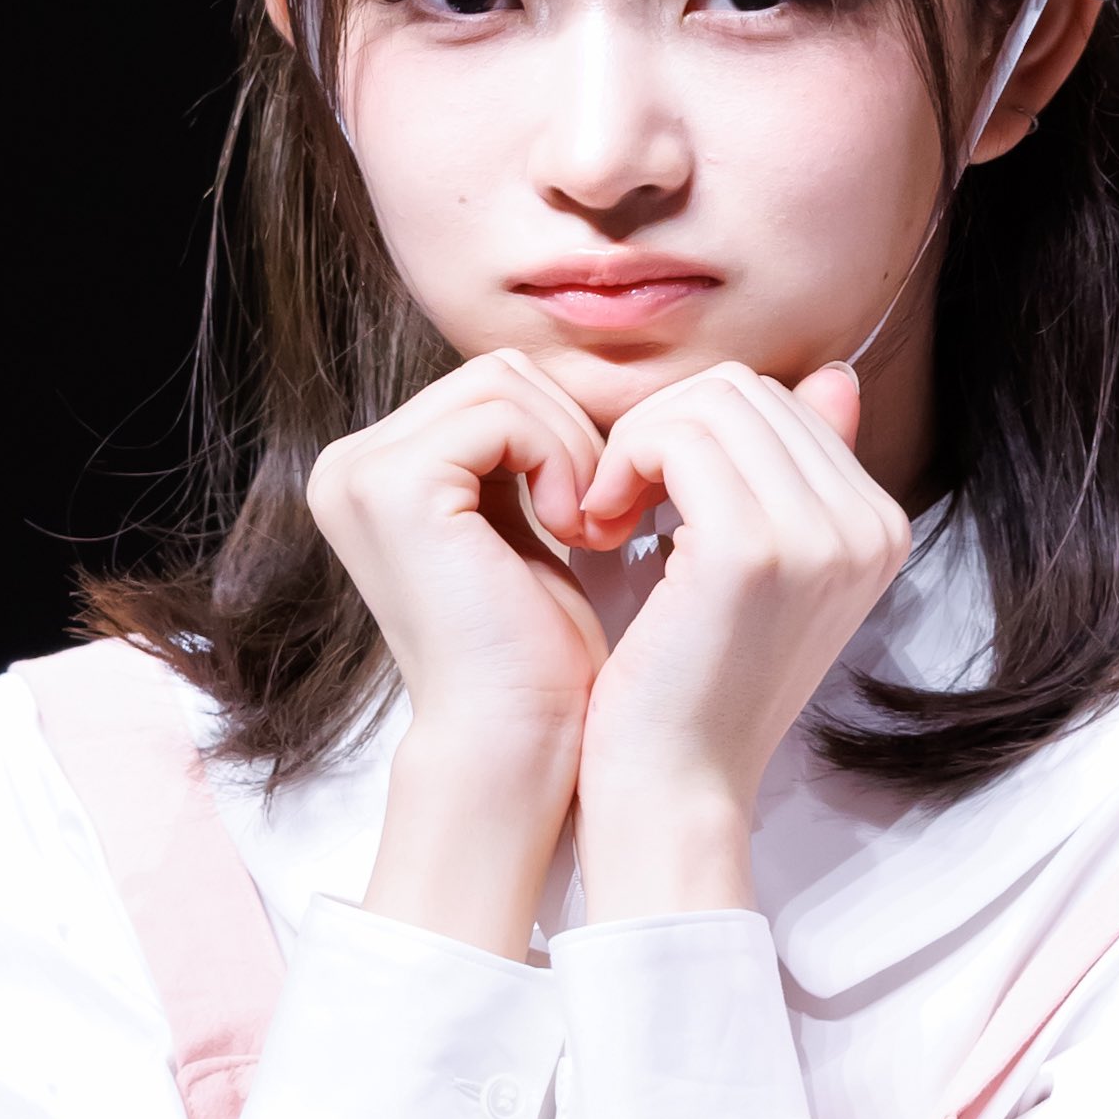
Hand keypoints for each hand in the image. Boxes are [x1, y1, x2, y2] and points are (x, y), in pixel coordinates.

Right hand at [308, 352, 609, 954]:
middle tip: (607, 519)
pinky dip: (559, 461)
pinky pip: (503, 412)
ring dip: (575, 450)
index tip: (616, 506)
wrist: (519, 745)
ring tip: (590, 530)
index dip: (577, 434)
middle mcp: (353, 464)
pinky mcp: (392, 485)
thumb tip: (765, 376)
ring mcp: (361, 472)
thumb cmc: (547, 657)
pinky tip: (574, 531)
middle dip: (578, 437)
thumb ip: (575, 446)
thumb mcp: (561, 526)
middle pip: (503, 372)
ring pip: (506, 380)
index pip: (503, 387)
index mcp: (383, 471)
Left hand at [573, 363, 910, 920]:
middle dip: (661, 431)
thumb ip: (790, 472)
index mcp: (879, 527)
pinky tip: (599, 525)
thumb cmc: (692, 681)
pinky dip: (621, 465)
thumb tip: (833, 376)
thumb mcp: (755, 566)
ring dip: (634, 446)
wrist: (671, 785)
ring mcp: (818, 536)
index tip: (646, 502)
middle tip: (615, 507)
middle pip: (744, 392)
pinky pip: (674, 437)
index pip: (780, 403)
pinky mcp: (753, 549)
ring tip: (606, 517)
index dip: (692, 434)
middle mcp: (868, 526)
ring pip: (708, 403)